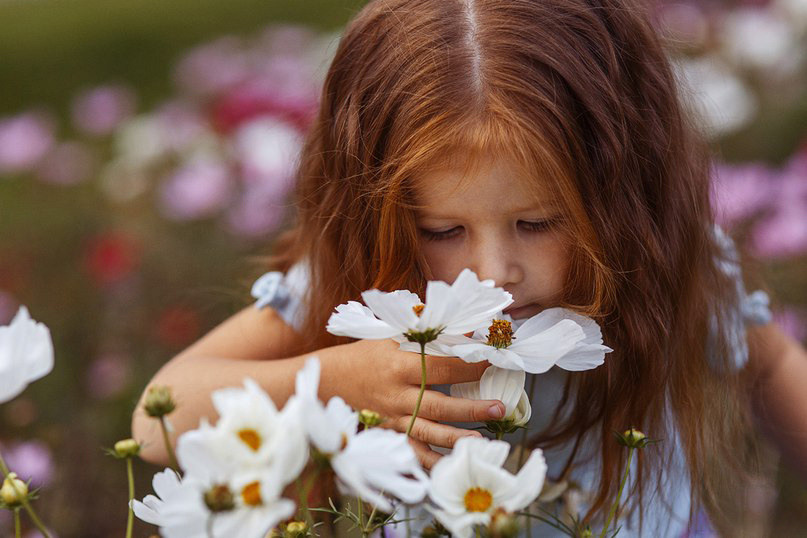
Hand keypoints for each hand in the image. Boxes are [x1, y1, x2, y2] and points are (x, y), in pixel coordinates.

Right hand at [319, 338, 504, 468]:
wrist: (331, 380)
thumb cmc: (366, 354)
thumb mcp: (392, 336)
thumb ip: (426, 334)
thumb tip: (466, 327)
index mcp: (399, 364)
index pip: (441, 365)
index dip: (468, 364)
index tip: (493, 362)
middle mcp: (398, 394)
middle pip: (438, 403)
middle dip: (470, 407)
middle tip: (499, 407)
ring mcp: (394, 418)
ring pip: (428, 432)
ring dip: (455, 437)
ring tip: (481, 441)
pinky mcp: (390, 434)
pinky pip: (412, 452)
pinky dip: (430, 462)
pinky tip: (452, 464)